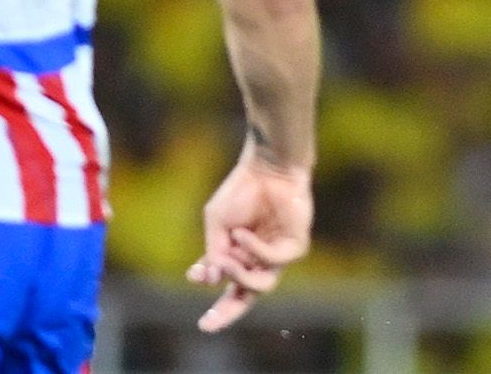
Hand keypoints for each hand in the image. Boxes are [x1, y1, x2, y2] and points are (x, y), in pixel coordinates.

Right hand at [192, 147, 313, 332]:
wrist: (269, 166)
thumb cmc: (242, 190)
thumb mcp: (217, 223)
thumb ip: (213, 252)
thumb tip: (208, 281)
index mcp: (239, 255)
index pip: (227, 285)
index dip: (213, 295)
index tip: (195, 293)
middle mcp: (260, 259)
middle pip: (246, 295)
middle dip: (226, 311)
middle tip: (206, 325)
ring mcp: (279, 254)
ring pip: (261, 284)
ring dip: (238, 275)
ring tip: (223, 258)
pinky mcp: (296, 245)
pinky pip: (273, 260)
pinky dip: (254, 250)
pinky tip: (242, 235)